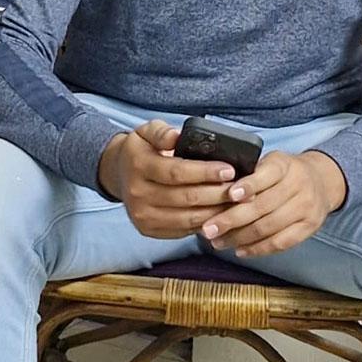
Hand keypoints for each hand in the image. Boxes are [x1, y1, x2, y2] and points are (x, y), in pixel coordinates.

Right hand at [98, 119, 236, 238]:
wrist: (119, 173)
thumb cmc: (141, 149)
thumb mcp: (147, 131)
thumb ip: (162, 132)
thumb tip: (177, 137)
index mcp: (138, 165)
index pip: (177, 172)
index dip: (205, 172)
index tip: (230, 170)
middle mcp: (137, 193)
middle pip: (186, 198)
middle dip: (218, 194)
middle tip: (242, 189)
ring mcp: (142, 216)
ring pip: (187, 218)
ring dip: (216, 212)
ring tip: (237, 202)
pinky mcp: (148, 230)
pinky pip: (182, 230)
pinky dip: (204, 224)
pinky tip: (221, 214)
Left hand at [201, 150, 346, 256]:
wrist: (321, 181)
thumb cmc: (285, 173)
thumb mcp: (270, 163)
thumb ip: (250, 174)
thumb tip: (218, 190)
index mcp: (284, 164)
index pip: (267, 174)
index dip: (248, 185)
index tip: (230, 195)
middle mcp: (298, 184)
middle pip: (263, 206)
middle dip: (232, 219)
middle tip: (209, 228)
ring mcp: (306, 207)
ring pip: (269, 227)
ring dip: (240, 237)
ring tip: (218, 242)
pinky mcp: (309, 227)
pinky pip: (280, 242)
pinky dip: (258, 248)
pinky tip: (240, 250)